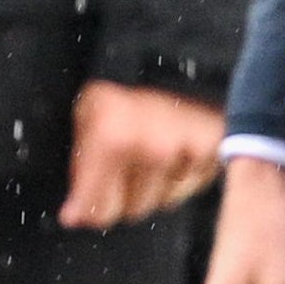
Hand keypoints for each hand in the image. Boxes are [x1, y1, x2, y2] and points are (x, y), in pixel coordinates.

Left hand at [59, 79, 224, 228]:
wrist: (169, 68)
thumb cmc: (122, 97)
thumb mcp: (85, 119)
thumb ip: (78, 170)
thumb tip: (72, 215)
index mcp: (113, 139)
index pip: (99, 207)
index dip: (87, 213)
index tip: (79, 214)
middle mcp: (152, 148)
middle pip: (130, 210)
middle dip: (119, 197)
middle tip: (116, 172)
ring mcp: (186, 151)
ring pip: (159, 203)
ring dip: (148, 188)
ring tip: (143, 156)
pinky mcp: (212, 153)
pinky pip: (187, 189)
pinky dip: (176, 179)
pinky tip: (168, 156)